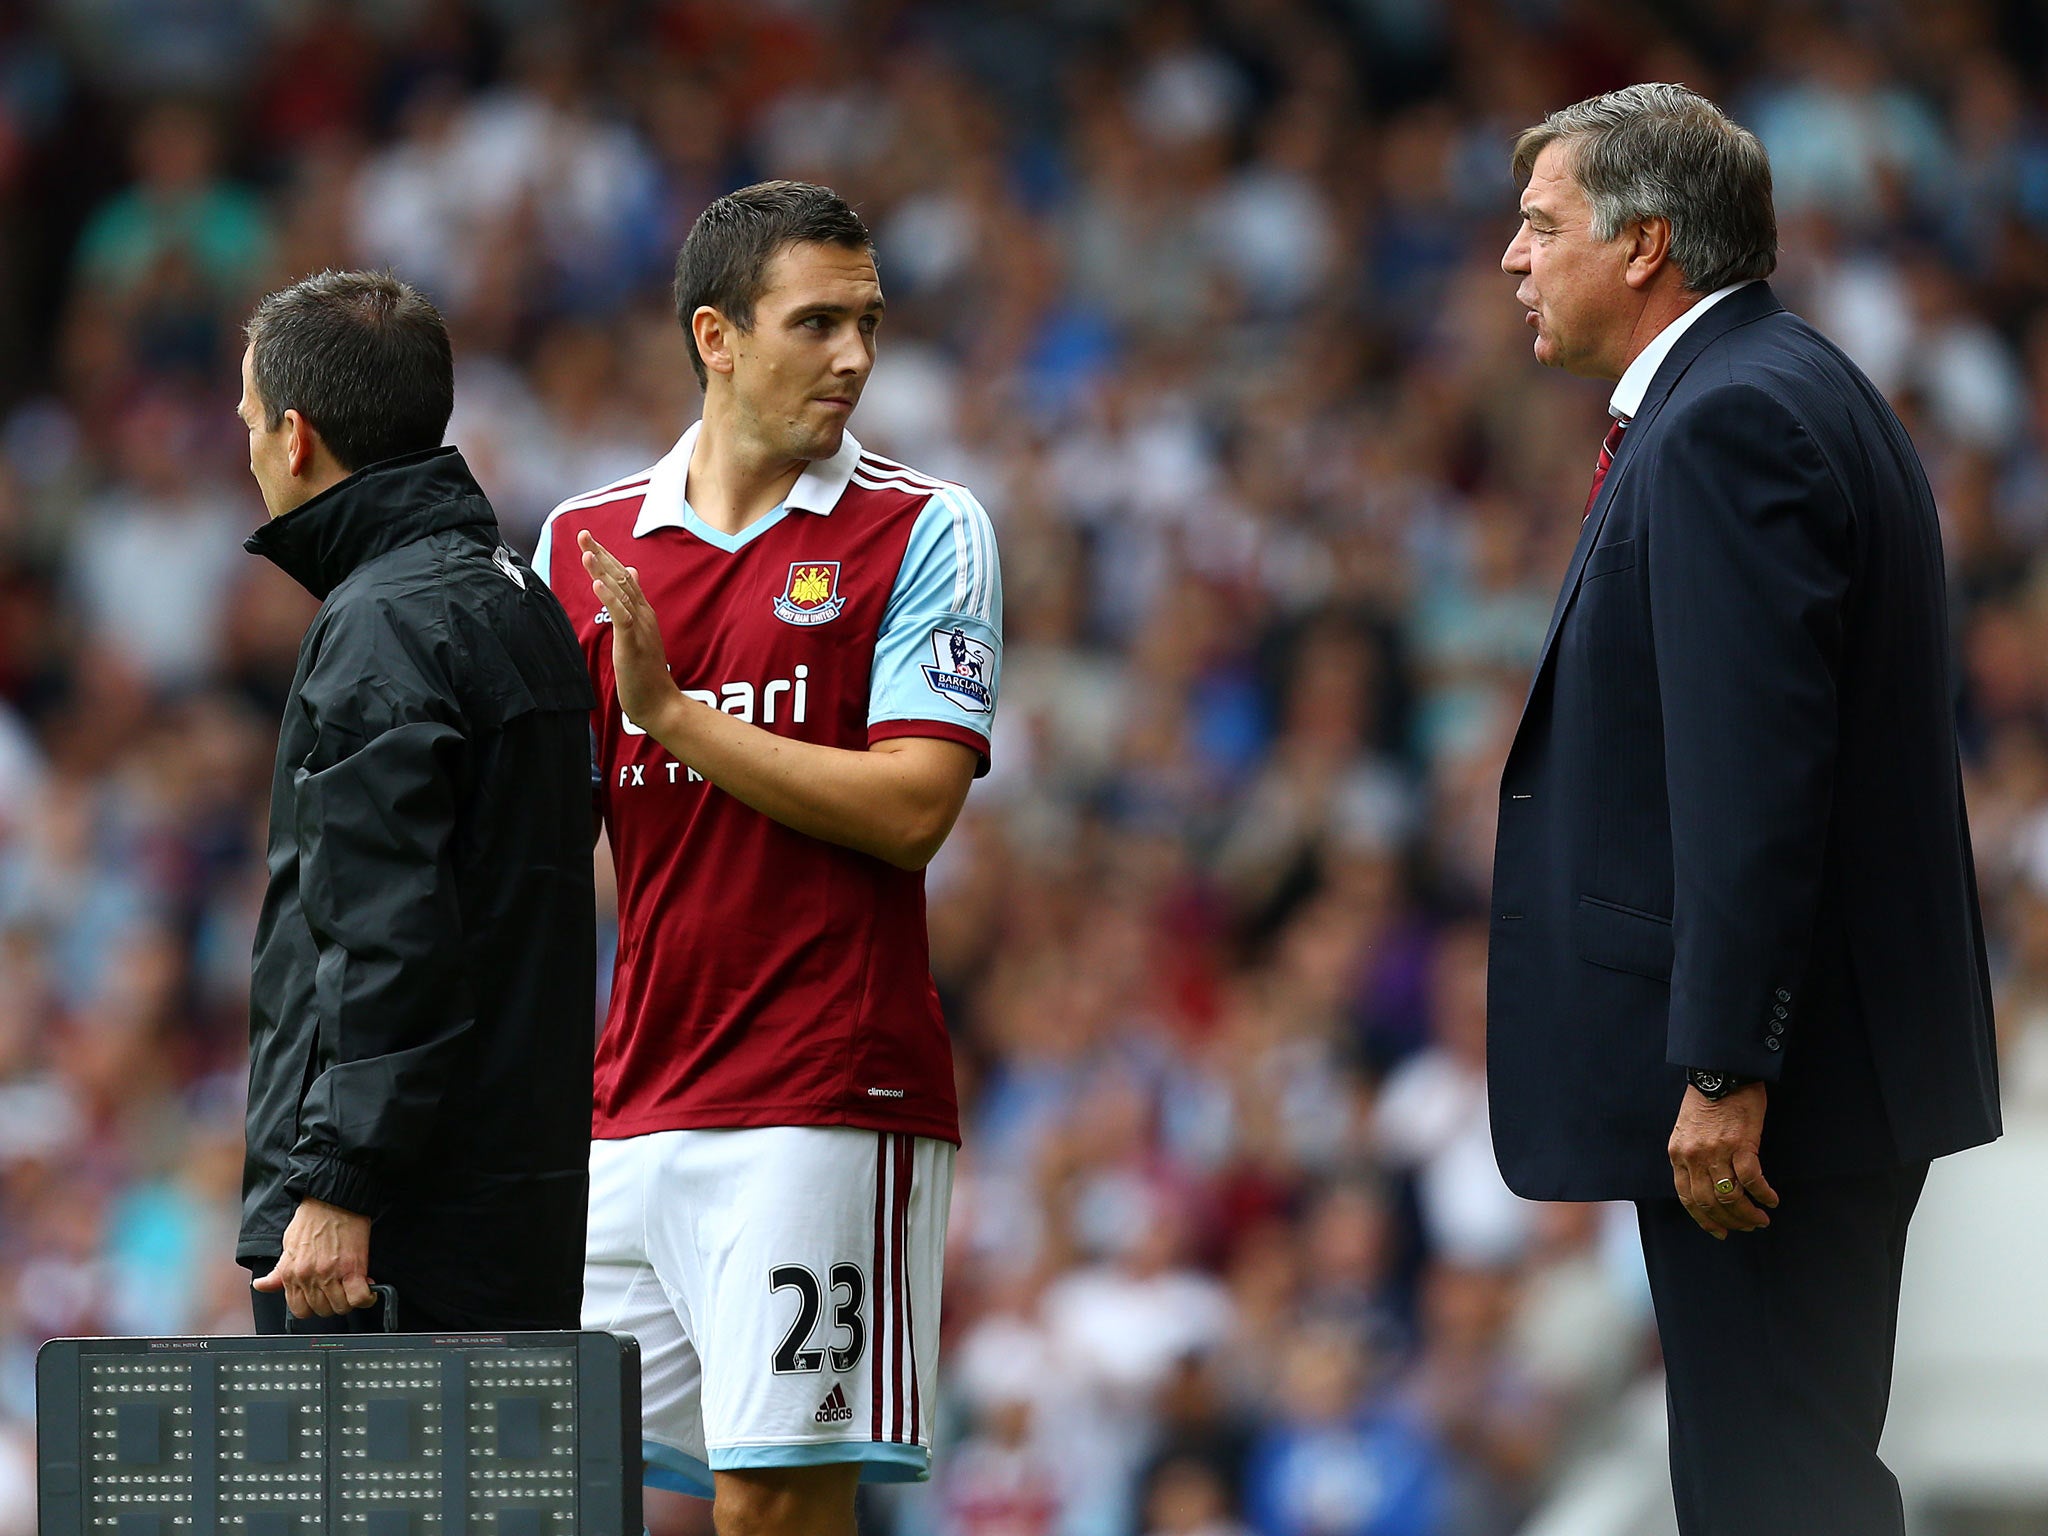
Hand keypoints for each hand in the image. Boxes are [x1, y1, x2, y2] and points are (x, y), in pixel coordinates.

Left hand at [252, 1198, 374, 1317]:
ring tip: (355, 1288)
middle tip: (341, 1290)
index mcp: (291, 1273)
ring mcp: (330, 1274)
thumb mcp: (288, 1246)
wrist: (332, 1198)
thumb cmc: (312, 1218)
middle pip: (322, 1311)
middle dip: (334, 1304)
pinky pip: (359, 1297)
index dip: (314, 1307)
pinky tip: (368, 1290)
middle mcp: (308, 1276)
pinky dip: (366, 1298)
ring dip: (350, 1301)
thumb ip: (277, 1272)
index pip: (300, 1310)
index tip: (324, 1298)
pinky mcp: (352, 1268)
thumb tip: (261, 1285)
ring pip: (341, 1307)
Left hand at [579, 531, 679, 731]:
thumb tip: (629, 574)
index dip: (606, 557)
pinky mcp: (633, 644)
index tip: (588, 540)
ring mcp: (640, 628)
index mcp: (642, 612)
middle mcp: (643, 614)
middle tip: (583, 533)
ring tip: (586, 552)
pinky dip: (609, 600)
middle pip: (620, 578)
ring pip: (620, 593)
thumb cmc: (646, 672)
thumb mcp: (638, 633)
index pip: (623, 577)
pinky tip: (596, 586)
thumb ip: (632, 604)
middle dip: (600, 554)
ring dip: (602, 571)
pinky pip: (622, 617)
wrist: (660, 703)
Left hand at [1667, 1082, 1778, 1238]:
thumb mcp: (1687, 1130)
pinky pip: (1752, 1180)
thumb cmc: (1706, 1100)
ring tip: (1761, 1219)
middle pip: (1710, 1203)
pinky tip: (1772, 1200)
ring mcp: (1717, 1151)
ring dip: (1748, 1214)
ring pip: (1730, 1197)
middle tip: (1746, 1227)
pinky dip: (1763, 1194)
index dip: (1704, 1219)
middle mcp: (1694, 1156)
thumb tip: (1706, 1184)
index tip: (1719, 1231)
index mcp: (1678, 1154)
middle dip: (1729, 1221)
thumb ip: (1692, 1156)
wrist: (1720, 1073)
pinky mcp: (1741, 1144)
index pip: (1687, 1198)